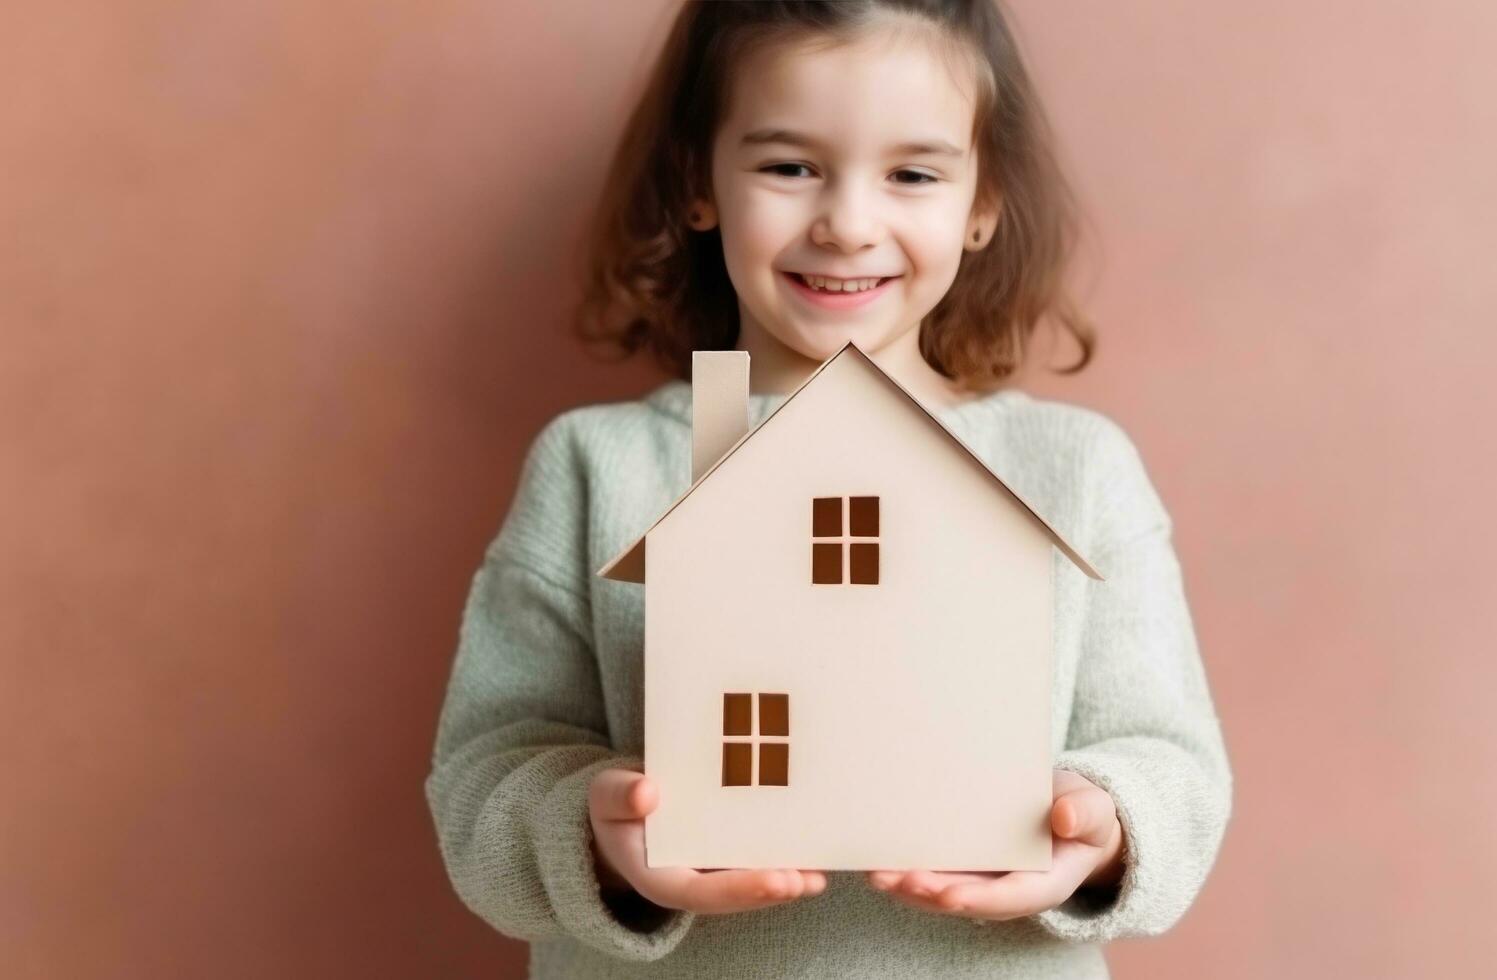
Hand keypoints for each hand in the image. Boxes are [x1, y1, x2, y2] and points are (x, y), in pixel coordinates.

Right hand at [588, 768, 827, 913]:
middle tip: (805, 880)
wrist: (624, 810)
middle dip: (771, 888)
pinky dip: (786, 857)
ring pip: (753, 880)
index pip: (702, 893)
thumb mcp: (607, 796)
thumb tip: (645, 793)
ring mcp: (713, 870)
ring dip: (787, 879)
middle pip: (736, 893)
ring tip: (819, 872)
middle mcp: (693, 882)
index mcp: (661, 878)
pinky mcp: (729, 855)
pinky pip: (759, 859)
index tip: (777, 881)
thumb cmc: (616, 804)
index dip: (740, 889)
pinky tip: (816, 851)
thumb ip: (621, 797)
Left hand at [866, 769, 1124, 920]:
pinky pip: (935, 871)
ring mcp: (984, 879)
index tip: (948, 895)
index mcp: (1043, 884)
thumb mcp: (1093, 810)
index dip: (977, 899)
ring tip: (875, 871)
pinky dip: (906, 868)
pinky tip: (877, 859)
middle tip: (893, 878)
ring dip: (907, 885)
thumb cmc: (1084, 813)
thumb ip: (1084, 814)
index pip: (1007, 897)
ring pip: (942, 890)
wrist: (1072, 814)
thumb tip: (1065, 818)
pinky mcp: (966, 865)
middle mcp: (1008, 889)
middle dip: (927, 893)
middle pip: (964, 898)